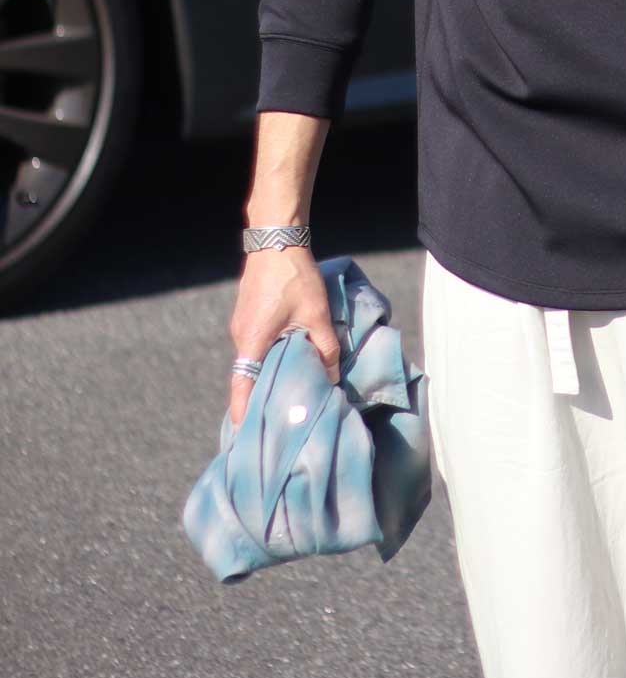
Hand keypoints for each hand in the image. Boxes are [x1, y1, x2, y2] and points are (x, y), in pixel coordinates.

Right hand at [227, 247, 339, 425]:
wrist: (277, 241)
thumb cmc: (295, 278)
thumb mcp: (317, 316)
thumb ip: (325, 349)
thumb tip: (331, 378)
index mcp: (252, 342)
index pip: (241, 387)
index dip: (243, 412)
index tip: (243, 436)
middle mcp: (241, 337)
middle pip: (247, 376)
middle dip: (258, 399)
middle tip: (272, 421)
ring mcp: (241, 325)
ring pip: (253, 360)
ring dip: (266, 377)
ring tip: (283, 396)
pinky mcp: (248, 316)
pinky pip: (255, 345)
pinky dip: (267, 359)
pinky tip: (286, 363)